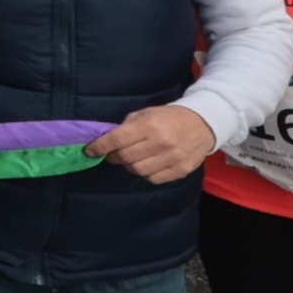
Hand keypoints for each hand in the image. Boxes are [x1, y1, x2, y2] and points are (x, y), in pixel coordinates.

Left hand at [90, 104, 217, 181]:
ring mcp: (172, 158)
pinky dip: (145, 173)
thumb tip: (106, 139)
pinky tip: (147, 164)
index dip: (99, 146)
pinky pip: (153, 178)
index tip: (89, 150)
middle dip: (113, 157)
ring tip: (131, 158)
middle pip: (125, 158)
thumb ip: (127, 126)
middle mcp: (161, 143)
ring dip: (129, 166)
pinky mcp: (180, 170)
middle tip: (112, 154)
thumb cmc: (169, 118)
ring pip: (137, 170)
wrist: (203, 124)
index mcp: (150, 125)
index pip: (116, 140)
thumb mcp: (147, 113)